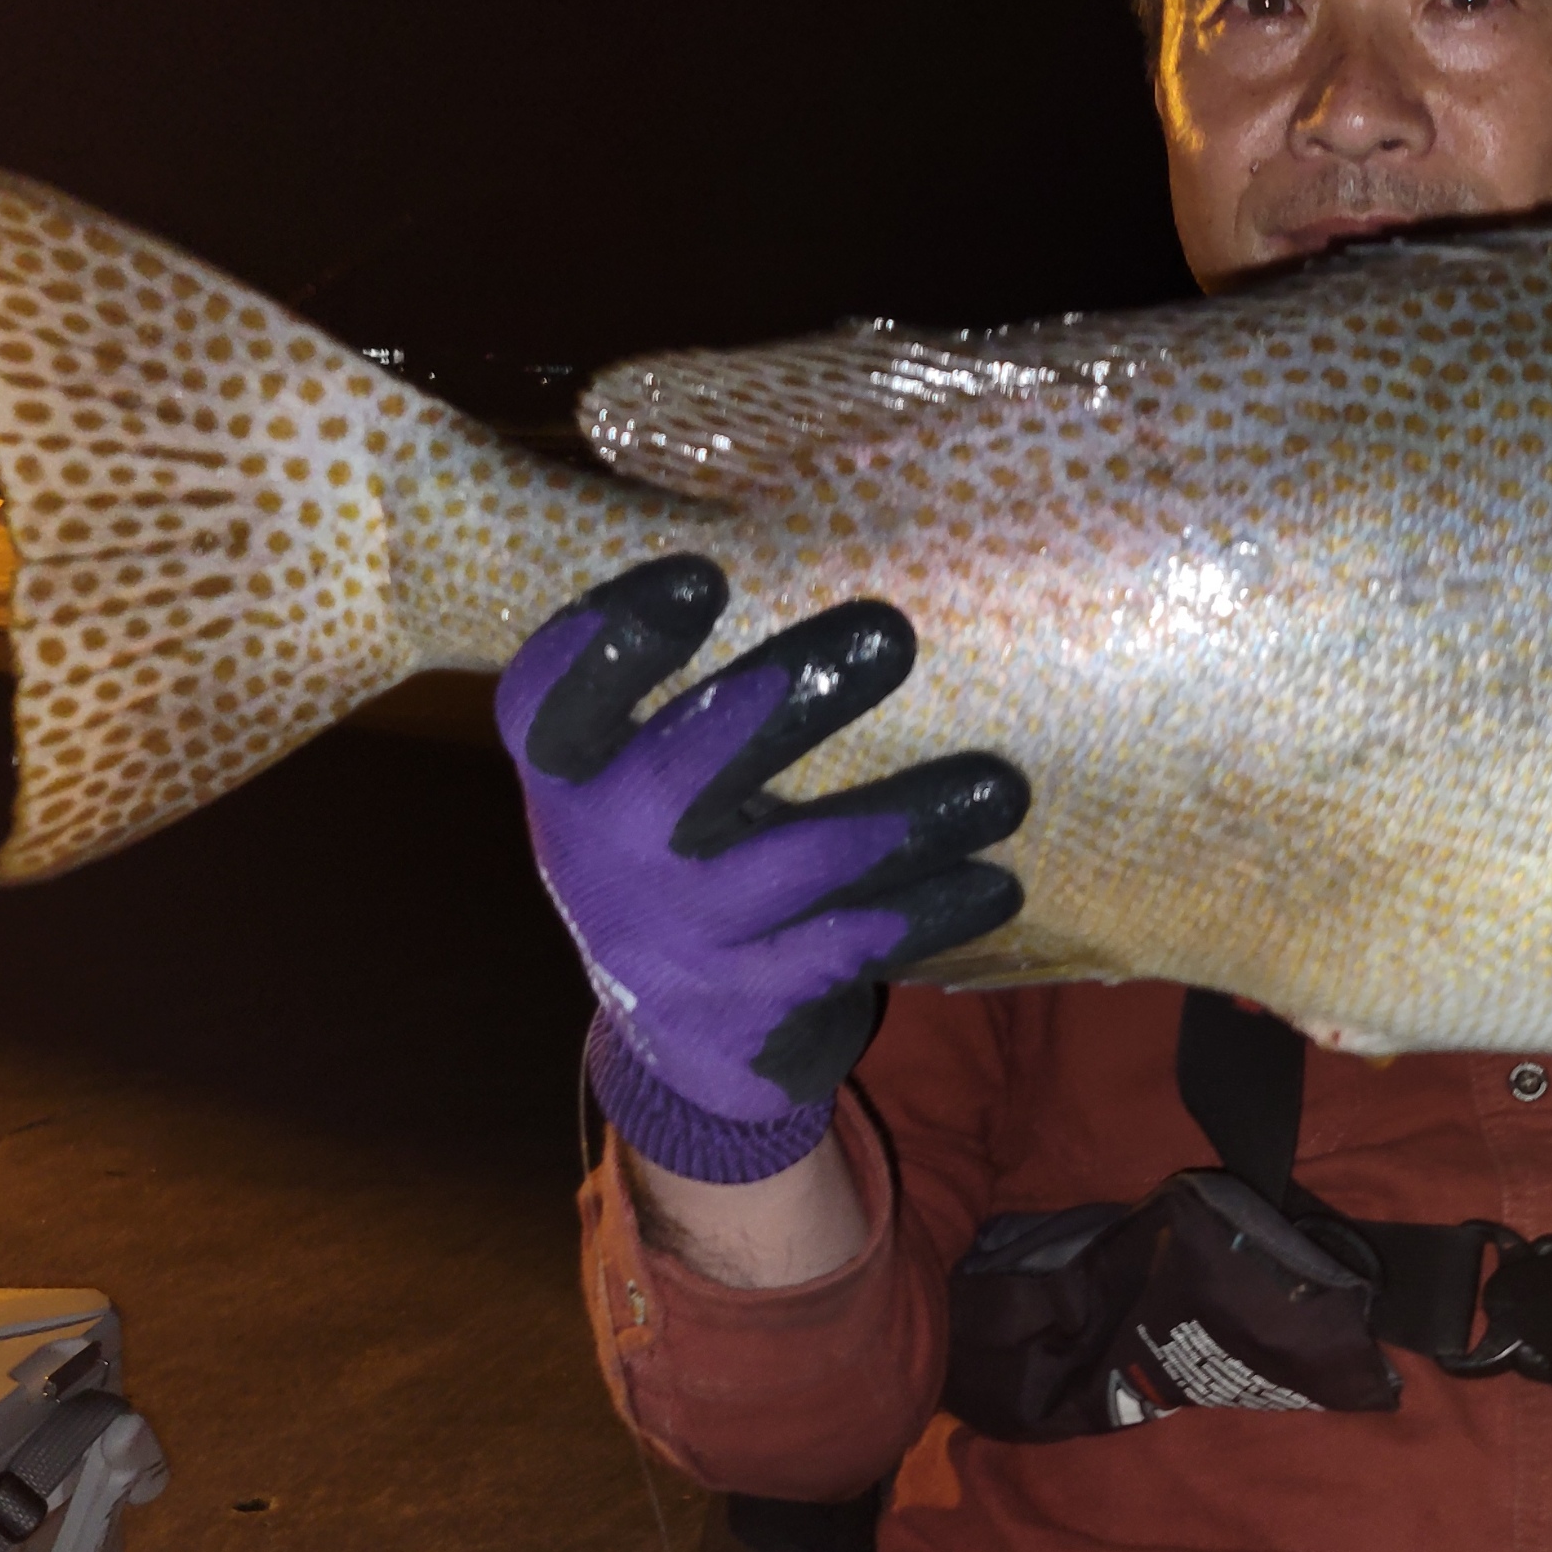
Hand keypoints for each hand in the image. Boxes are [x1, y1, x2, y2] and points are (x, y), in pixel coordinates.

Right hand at [496, 557, 1027, 1179]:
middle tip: (890, 633)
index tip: (698, 577)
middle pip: (684, 772)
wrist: (678, 1029)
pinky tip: (996, 882)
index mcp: (571, 773)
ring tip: (1001, 786)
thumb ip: (696, 684)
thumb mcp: (645, 770)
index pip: (549, 700)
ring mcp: (679, 932)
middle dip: (786, 699)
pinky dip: (928, 910)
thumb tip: (831, 522)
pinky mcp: (751, 1000)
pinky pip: (849, 948)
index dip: (610, 641)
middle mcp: (606, 852)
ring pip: (796, 867)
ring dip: (904, 819)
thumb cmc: (685, 843)